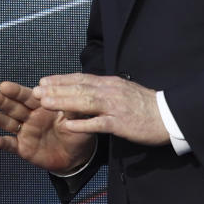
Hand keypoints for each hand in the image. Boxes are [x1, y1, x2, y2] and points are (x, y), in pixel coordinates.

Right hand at [0, 80, 96, 172]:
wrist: (76, 156)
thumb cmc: (77, 133)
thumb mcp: (78, 118)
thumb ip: (72, 107)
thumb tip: (69, 95)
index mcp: (41, 106)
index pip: (27, 96)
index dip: (16, 91)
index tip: (4, 85)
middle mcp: (30, 116)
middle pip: (13, 107)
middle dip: (1, 100)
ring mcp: (25, 132)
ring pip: (8, 123)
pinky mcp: (23, 148)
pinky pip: (11, 145)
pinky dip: (3, 143)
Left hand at [33, 73, 169, 145]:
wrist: (168, 115)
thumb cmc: (145, 104)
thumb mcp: (123, 90)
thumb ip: (104, 89)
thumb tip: (86, 88)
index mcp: (109, 82)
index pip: (80, 78)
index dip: (60, 79)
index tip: (43, 80)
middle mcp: (109, 91)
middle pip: (78, 88)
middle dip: (55, 89)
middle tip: (36, 90)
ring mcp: (114, 107)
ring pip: (84, 101)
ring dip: (62, 101)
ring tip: (44, 102)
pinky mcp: (119, 123)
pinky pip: (97, 124)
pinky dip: (82, 124)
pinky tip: (67, 124)